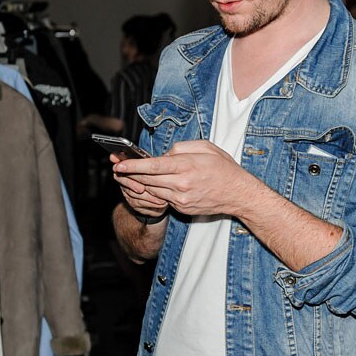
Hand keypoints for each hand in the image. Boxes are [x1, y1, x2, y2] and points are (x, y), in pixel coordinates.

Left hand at [113, 139, 255, 217]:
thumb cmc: (223, 168)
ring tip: (129, 176)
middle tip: (117, 168)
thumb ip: (181, 148)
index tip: (119, 164)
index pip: (153, 166)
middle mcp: (182, 184)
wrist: (238, 194)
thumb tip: (164, 154)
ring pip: (152, 191)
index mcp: (186, 166)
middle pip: (148, 180)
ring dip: (139, 184)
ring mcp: (181, 199)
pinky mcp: (182, 208)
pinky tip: (150, 185)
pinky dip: (154, 192)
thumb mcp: (205, 147)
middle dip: (130, 174)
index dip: (134, 166)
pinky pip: (162, 199)